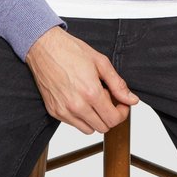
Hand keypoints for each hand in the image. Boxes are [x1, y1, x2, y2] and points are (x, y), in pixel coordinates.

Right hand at [25, 26, 139, 134]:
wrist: (44, 47)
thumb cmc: (70, 50)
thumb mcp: (100, 62)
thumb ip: (118, 84)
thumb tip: (132, 99)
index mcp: (91, 92)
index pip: (114, 119)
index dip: (122, 112)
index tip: (121, 103)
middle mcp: (77, 106)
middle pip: (103, 127)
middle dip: (110, 115)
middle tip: (107, 98)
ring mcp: (64, 111)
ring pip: (89, 130)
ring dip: (96, 118)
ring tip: (92, 98)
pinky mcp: (54, 112)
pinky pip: (73, 124)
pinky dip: (81, 117)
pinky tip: (80, 98)